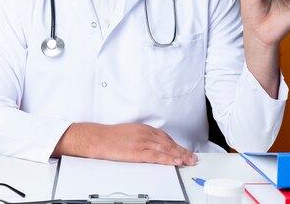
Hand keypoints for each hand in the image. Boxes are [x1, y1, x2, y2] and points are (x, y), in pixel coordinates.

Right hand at [52, 122, 197, 165]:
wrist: (97, 138)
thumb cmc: (110, 137)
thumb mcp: (129, 132)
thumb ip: (141, 137)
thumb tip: (150, 144)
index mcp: (143, 129)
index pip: (165, 137)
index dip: (176, 145)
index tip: (184, 150)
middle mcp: (145, 133)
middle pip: (168, 143)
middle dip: (182, 150)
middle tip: (192, 157)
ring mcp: (142, 142)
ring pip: (165, 149)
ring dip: (179, 155)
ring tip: (189, 161)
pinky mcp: (137, 151)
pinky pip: (156, 156)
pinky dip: (168, 159)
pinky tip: (176, 162)